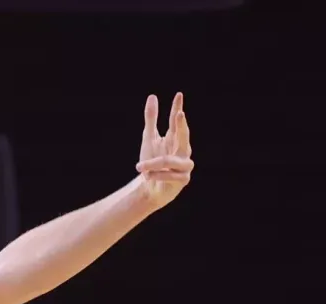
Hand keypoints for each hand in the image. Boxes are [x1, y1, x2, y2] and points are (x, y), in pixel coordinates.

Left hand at [135, 92, 193, 207]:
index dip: (177, 108)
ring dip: (155, 163)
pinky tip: (148, 176)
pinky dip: (158, 175)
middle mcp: (182, 150)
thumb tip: (153, 96)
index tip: (178, 95)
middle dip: (181, 126)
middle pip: (184, 136)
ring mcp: (185, 164)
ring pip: (172, 161)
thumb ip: (151, 119)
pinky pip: (171, 175)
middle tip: (179, 115)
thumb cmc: (151, 162)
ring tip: (140, 166)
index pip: (175, 122)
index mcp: (174, 138)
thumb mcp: (149, 139)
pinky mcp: (183, 179)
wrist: (150, 187)